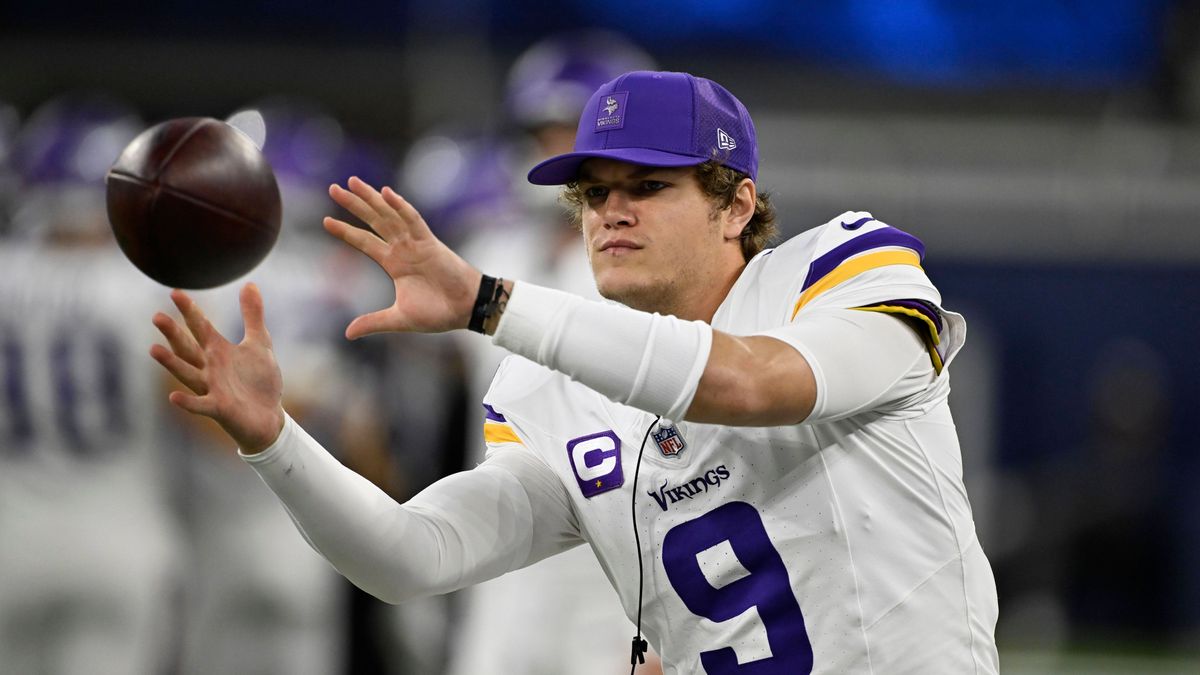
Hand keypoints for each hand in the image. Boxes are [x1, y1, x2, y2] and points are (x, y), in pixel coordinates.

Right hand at [149, 284, 284, 453]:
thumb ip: (252, 315)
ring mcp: (212, 388)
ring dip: (172, 363)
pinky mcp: (219, 408)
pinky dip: (188, 402)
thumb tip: (249, 283)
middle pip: (188, 348)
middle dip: (173, 333)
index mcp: (219, 351)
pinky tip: (173, 397)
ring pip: (187, 373)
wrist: (269, 417)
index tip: (175, 292)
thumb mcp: (259, 343)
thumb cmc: (260, 381)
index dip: (190, 310)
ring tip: (153, 349)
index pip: (200, 327)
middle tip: (157, 316)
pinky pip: (201, 405)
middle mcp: (210, 368)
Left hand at [324, 176, 481, 338]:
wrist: (466, 310)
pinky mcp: (430, 243)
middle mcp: (402, 248)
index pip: (364, 242)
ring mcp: (415, 243)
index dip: (346, 231)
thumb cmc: (438, 313)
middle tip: (333, 188)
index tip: (326, 221)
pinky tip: (387, 193)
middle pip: (373, 221)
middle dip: (354, 204)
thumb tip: (348, 333)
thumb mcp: (399, 318)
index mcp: (394, 263)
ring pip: (389, 215)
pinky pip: (414, 220)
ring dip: (371, 198)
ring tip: (352, 182)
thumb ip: (374, 322)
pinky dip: (401, 207)